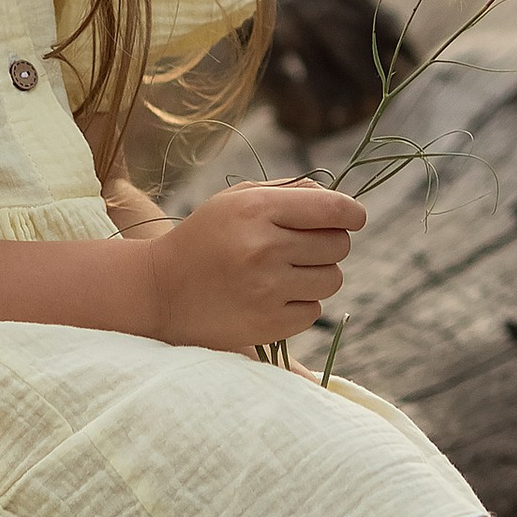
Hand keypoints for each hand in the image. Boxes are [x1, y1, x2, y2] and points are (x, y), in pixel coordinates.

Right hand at [142, 179, 365, 353]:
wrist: (162, 290)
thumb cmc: (206, 237)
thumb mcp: (237, 199)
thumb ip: (289, 192)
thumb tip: (343, 204)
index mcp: (257, 209)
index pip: (332, 208)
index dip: (353, 213)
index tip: (354, 218)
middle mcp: (264, 248)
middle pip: (338, 245)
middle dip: (329, 243)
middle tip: (301, 247)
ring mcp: (268, 290)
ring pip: (333, 280)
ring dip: (317, 275)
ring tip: (284, 272)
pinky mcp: (270, 324)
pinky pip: (314, 311)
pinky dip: (300, 304)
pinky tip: (271, 297)